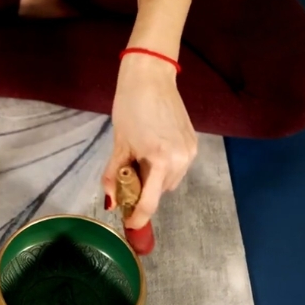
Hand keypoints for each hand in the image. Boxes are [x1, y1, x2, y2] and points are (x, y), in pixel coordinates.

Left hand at [102, 53, 197, 228]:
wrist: (151, 78)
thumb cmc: (129, 108)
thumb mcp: (119, 144)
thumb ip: (115, 175)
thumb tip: (111, 202)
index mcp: (161, 160)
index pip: (151, 202)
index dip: (139, 217)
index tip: (130, 225)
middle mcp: (181, 159)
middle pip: (162, 192)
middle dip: (145, 192)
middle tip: (128, 179)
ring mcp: (190, 151)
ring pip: (171, 180)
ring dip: (155, 179)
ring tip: (140, 160)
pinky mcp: (194, 143)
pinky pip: (178, 166)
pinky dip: (165, 167)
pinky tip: (153, 151)